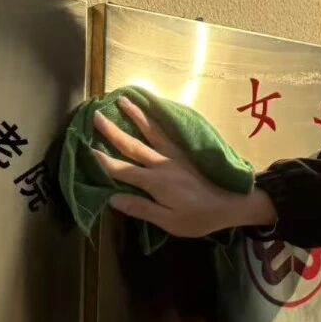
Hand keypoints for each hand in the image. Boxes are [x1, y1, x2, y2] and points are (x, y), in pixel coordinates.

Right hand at [91, 95, 276, 237]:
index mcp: (156, 182)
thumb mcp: (169, 221)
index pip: (123, 170)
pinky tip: (153, 111)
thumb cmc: (199, 218)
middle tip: (97, 115)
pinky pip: (168, 132)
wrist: (232, 204)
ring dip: (137, 115)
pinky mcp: (187, 152)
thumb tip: (113, 198)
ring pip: (152, 131)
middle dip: (113, 131)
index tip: (88, 147)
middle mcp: (163, 164)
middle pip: (133, 145)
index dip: (104, 161)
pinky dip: (158, 119)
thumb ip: (141, 208)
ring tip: (124, 100)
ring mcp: (176, 155)